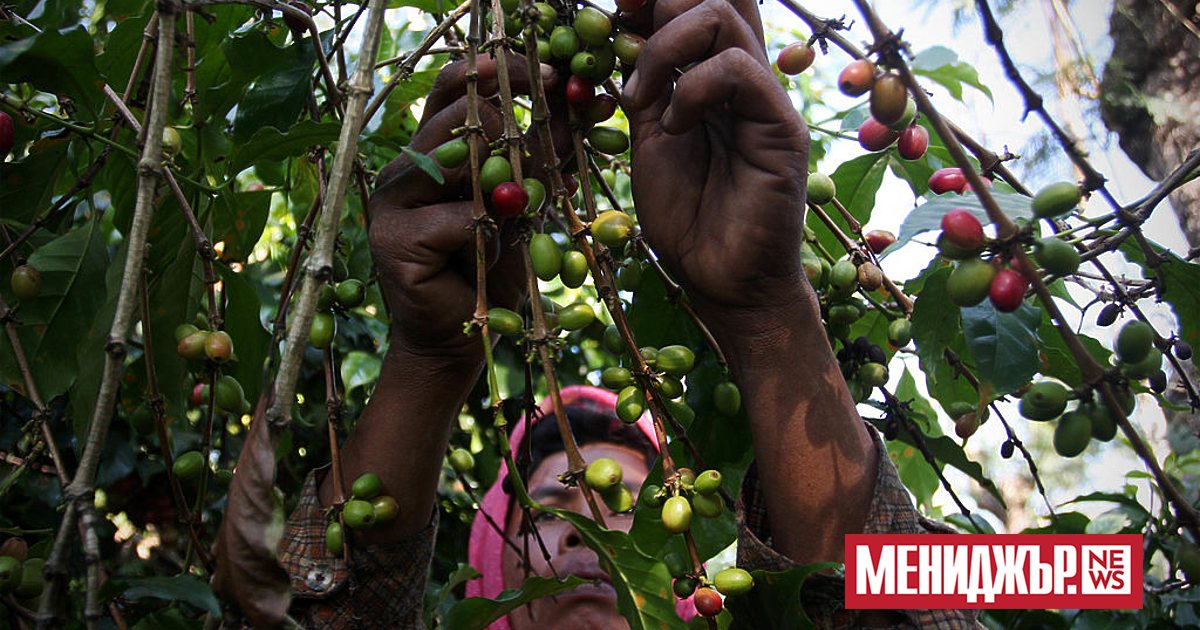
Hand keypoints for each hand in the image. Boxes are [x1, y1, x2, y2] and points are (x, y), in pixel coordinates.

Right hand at [368, 56, 565, 355]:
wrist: (460, 336)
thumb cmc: (491, 269)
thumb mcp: (525, 208)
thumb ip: (539, 161)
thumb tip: (575, 109)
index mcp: (433, 151)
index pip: (453, 89)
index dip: (496, 71)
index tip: (547, 74)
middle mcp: (406, 166)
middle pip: (460, 119)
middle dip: (510, 132)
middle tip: (534, 167)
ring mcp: (392, 200)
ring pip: (461, 166)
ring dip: (501, 196)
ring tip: (504, 226)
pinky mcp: (393, 238)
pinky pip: (460, 220)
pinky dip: (486, 241)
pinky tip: (480, 262)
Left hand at [622, 0, 810, 317]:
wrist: (724, 283)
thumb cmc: (689, 220)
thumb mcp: (650, 146)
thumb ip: (646, 95)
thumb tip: (623, 45)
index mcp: (712, 80)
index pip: (698, 6)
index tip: (618, 5)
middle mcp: (743, 79)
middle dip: (663, 2)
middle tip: (625, 31)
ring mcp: (764, 99)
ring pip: (725, 16)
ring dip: (667, 46)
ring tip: (644, 98)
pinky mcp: (781, 127)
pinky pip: (740, 69)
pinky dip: (694, 88)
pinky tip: (675, 126)